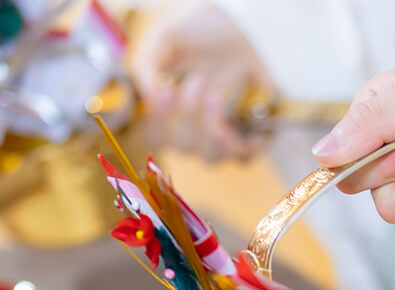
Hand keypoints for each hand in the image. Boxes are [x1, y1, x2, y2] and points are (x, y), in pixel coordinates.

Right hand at [129, 2, 270, 161]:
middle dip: (190, 115)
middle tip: (198, 80)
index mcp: (164, 116)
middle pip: (183, 147)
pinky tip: (243, 117)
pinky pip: (243, 156)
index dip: (158, 123)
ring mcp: (217, 138)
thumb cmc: (192, 35)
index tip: (166, 92)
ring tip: (217, 94)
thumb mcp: (164, 39)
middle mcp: (189, 132)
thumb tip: (149, 97)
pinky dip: (245, 144)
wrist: (231, 27)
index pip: (155, 138)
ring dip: (212, 129)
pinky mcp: (246, 136)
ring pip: (211, 156)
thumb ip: (148, 66)